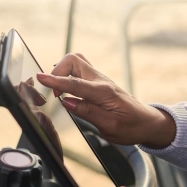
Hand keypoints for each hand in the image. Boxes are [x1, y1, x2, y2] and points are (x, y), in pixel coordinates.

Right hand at [36, 53, 175, 148]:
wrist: (147, 122)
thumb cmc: (131, 126)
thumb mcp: (110, 126)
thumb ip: (87, 112)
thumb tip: (66, 102)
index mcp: (104, 93)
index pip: (75, 83)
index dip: (56, 80)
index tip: (40, 78)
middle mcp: (101, 81)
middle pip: (73, 60)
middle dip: (57, 71)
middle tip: (55, 93)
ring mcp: (100, 79)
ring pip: (76, 62)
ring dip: (62, 72)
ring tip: (60, 92)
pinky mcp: (98, 82)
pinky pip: (79, 71)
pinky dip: (68, 75)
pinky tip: (66, 90)